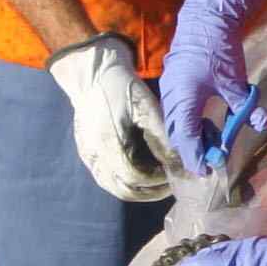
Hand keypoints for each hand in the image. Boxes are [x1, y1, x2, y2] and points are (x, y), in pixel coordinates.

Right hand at [45, 33, 173, 201]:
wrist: (92, 74)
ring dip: (138, 189)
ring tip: (157, 180)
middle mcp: (95, 155)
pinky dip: (124, 181)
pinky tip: (140, 172)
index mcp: (110, 143)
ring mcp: (88, 156)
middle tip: (169, 182)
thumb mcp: (147, 108)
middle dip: (150, 191)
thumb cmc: (122, 87)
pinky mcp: (86, 153)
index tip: (174, 173)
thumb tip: (180, 162)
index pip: (136, 177)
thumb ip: (162, 137)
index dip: (158, 180)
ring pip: (113, 187)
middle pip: (124, 189)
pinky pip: (105, 177)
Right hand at [158, 0, 266, 171]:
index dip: (197, 157)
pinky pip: (182, 110)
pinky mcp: (176, 82)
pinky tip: (212, 123)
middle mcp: (173, 97)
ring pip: (180, 122)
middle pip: (180, 134)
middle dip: (195, 149)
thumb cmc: (218, 48)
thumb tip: (263, 125)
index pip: (187, 139)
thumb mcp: (234, 81)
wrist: (206, 16)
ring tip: (216, 143)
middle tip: (214, 160)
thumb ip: (245, 107)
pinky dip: (195, 120)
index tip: (208, 172)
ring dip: (196, 135)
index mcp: (184, 100)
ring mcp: (172, 89)